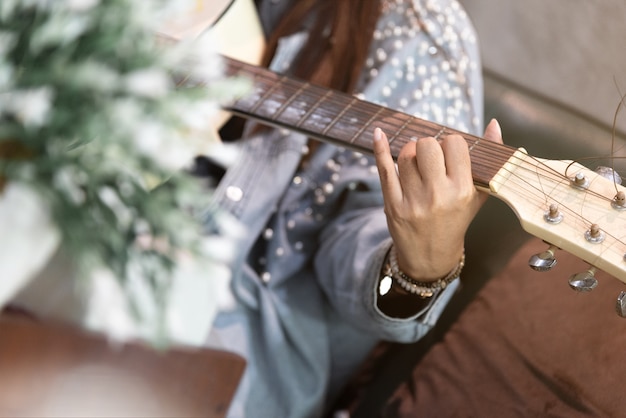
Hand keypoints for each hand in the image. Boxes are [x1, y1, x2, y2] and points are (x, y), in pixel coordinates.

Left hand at [373, 119, 502, 280]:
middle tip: (430, 157)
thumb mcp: (477, 195)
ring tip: (415, 162)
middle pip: (427, 145)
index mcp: (463, 191)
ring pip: (406, 155)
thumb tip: (494, 124)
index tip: (448, 152)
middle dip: (428, 145)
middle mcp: (438, 195)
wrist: (431, 257)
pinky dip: (379, 148)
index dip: (450, 143)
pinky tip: (379, 134)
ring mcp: (413, 201)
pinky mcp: (392, 205)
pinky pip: (384, 169)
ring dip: (410, 151)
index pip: (454, 144)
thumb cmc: (456, 221)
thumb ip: (489, 161)